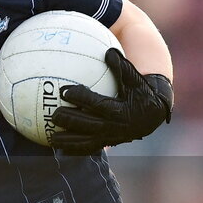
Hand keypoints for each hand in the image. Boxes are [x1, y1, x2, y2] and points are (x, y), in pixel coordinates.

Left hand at [50, 48, 172, 154]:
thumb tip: (109, 52)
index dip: (81, 98)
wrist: (152, 115)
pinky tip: (58, 149)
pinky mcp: (107, 143)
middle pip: (89, 125)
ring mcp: (111, 138)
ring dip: (68, 141)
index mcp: (122, 111)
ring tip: (50, 138)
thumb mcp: (135, 80)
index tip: (65, 92)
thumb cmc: (140, 92)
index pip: (97, 104)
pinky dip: (74, 150)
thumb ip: (122, 67)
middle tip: (53, 115)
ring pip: (87, 142)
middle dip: (70, 120)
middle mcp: (115, 127)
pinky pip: (89, 149)